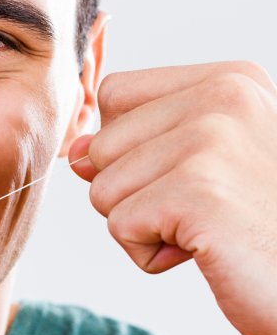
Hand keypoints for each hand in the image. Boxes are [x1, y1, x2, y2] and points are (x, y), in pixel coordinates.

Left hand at [69, 61, 276, 334]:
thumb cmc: (260, 229)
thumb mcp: (207, 166)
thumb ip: (140, 144)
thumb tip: (76, 152)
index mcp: (229, 80)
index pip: (115, 94)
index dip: (127, 145)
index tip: (185, 175)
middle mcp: (223, 98)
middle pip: (101, 146)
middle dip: (134, 193)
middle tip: (204, 211)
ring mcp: (212, 142)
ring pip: (103, 189)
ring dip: (144, 226)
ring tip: (208, 231)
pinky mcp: (197, 194)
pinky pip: (119, 225)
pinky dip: (149, 254)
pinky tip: (206, 253)